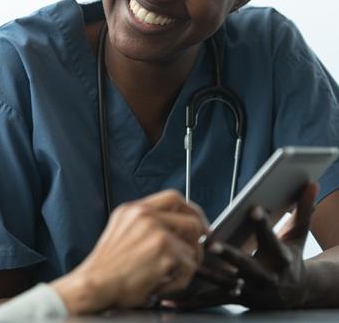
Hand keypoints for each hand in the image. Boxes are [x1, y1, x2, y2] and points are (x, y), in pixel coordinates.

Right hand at [51, 189, 207, 314]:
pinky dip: (179, 280)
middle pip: (190, 218)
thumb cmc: (106, 267)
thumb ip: (144, 225)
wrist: (95, 283)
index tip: (197, 224)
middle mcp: (145, 216)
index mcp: (132, 210)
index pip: (173, 197)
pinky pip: (189, 266)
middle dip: (198, 238)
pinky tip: (162, 284)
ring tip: (169, 274)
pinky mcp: (165, 252)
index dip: (191, 211)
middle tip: (195, 252)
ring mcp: (156, 232)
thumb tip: (174, 230)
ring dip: (186, 264)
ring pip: (192, 246)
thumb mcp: (120, 232)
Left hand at [168, 183, 317, 309]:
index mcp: (280, 257)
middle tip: (210, 244)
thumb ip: (303, 209)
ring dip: (207, 275)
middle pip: (245, 264)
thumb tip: (311, 183)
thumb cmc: (291, 257)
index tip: (254, 208)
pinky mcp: (236, 299)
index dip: (263, 223)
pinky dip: (192, 301)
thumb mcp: (298, 235)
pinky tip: (173, 299)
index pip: (270, 237)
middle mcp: (265, 276)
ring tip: (188, 265)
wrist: (296, 295)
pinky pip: (212, 299)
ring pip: (225, 283)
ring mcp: (249, 289)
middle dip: (229, 254)